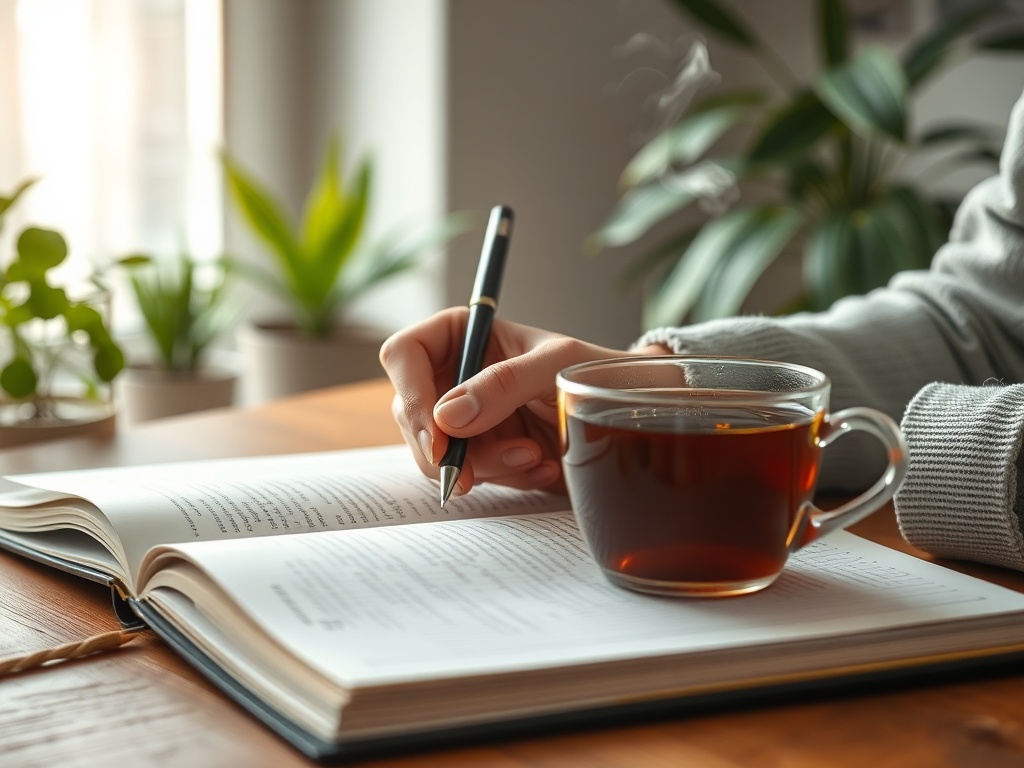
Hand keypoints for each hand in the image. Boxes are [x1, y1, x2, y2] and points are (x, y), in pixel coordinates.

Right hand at [380, 308, 664, 495]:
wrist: (627, 410)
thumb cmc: (596, 370)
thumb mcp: (556, 367)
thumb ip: (504, 384)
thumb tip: (448, 417)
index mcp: (462, 334)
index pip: (404, 355)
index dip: (412, 395)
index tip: (439, 436)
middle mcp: (454, 374)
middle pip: (413, 414)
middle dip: (456, 447)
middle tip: (497, 462)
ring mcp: (464, 417)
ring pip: (439, 454)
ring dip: (488, 465)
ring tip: (538, 457)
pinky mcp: (483, 450)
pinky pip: (473, 474)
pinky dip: (508, 477)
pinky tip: (544, 466)